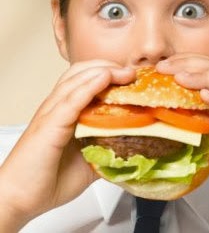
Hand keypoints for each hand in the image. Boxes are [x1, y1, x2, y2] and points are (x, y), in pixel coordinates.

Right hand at [0, 60, 134, 229]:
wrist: (19, 199)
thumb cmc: (48, 179)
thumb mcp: (88, 160)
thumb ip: (106, 148)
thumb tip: (130, 146)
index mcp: (66, 111)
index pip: (86, 79)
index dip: (109, 72)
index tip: (132, 76)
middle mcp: (57, 106)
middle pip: (82, 71)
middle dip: (109, 66)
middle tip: (131, 72)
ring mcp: (52, 113)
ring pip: (77, 79)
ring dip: (104, 71)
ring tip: (125, 72)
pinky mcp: (49, 124)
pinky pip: (71, 100)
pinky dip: (89, 86)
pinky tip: (105, 78)